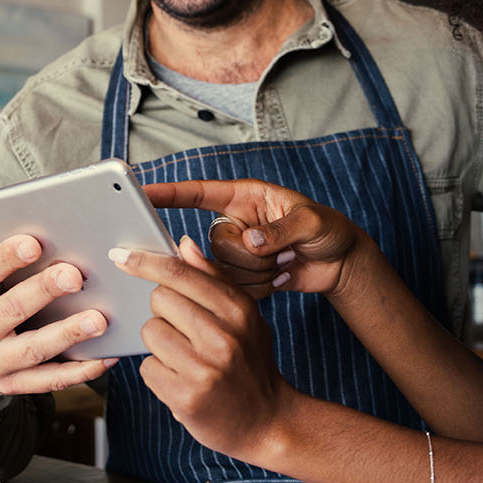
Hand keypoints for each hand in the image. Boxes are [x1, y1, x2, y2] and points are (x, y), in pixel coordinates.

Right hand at [0, 190, 114, 401]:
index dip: (3, 259)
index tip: (33, 241)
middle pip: (10, 313)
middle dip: (43, 293)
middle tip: (75, 274)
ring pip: (34, 351)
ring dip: (68, 335)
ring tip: (99, 318)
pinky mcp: (14, 383)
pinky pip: (48, 381)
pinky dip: (78, 372)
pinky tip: (104, 357)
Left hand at [109, 236, 297, 462]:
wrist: (268, 421)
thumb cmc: (251, 363)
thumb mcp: (244, 316)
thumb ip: (213, 279)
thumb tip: (183, 244)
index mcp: (238, 310)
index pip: (180, 274)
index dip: (146, 262)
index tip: (121, 256)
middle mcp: (223, 337)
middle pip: (159, 299)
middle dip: (164, 312)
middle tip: (185, 331)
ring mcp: (204, 368)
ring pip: (150, 332)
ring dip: (160, 344)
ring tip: (185, 358)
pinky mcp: (186, 397)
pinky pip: (147, 368)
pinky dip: (159, 373)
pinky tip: (182, 380)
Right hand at [143, 179, 373, 298]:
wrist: (340, 264)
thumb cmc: (329, 230)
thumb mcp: (312, 223)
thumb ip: (281, 230)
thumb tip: (251, 242)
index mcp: (245, 197)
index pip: (199, 193)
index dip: (170, 193)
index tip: (142, 192)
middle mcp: (235, 223)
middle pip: (213, 244)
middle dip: (249, 255)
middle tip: (282, 251)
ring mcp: (237, 253)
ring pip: (223, 271)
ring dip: (259, 273)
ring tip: (285, 261)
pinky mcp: (242, 278)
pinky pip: (234, 290)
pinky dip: (262, 288)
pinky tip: (282, 276)